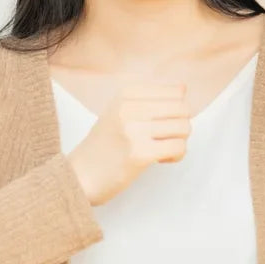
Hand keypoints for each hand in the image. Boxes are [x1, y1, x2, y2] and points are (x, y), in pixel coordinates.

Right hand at [65, 81, 190, 205]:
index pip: (176, 90)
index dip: (177, 109)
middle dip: (181, 125)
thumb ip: (150, 99)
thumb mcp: (121, 111)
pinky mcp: (140, 153)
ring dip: (179, 141)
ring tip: (162, 148)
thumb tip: (184, 88)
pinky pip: (179, 147)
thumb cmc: (105, 145)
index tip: (162, 122)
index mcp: (126, 93)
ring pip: (184, 128)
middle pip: (183, 108)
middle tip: (165, 138)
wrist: (80, 175)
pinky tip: (161, 159)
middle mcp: (130, 107)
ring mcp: (134, 130)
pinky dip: (176, 155)